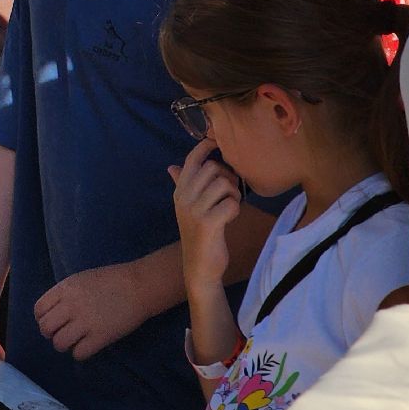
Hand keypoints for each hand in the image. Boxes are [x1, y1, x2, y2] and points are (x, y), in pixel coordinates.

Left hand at [35, 262, 147, 360]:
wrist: (138, 286)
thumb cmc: (110, 280)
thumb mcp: (80, 280)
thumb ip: (65, 294)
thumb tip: (54, 312)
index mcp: (64, 289)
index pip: (39, 310)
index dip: (42, 319)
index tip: (52, 321)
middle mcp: (70, 306)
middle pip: (45, 328)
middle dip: (50, 334)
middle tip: (61, 333)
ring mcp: (85, 322)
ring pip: (59, 343)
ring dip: (64, 345)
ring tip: (73, 341)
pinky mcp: (100, 337)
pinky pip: (79, 353)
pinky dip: (80, 353)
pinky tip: (86, 346)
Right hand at [168, 138, 241, 289]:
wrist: (199, 267)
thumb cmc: (198, 235)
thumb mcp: (187, 208)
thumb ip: (182, 186)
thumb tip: (172, 167)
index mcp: (179, 192)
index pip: (191, 161)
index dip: (205, 147)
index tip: (215, 142)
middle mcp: (183, 198)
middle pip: (213, 169)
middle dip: (228, 177)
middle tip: (230, 193)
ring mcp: (194, 211)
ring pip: (224, 184)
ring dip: (234, 194)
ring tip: (230, 206)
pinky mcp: (208, 224)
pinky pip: (231, 204)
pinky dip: (236, 209)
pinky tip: (230, 218)